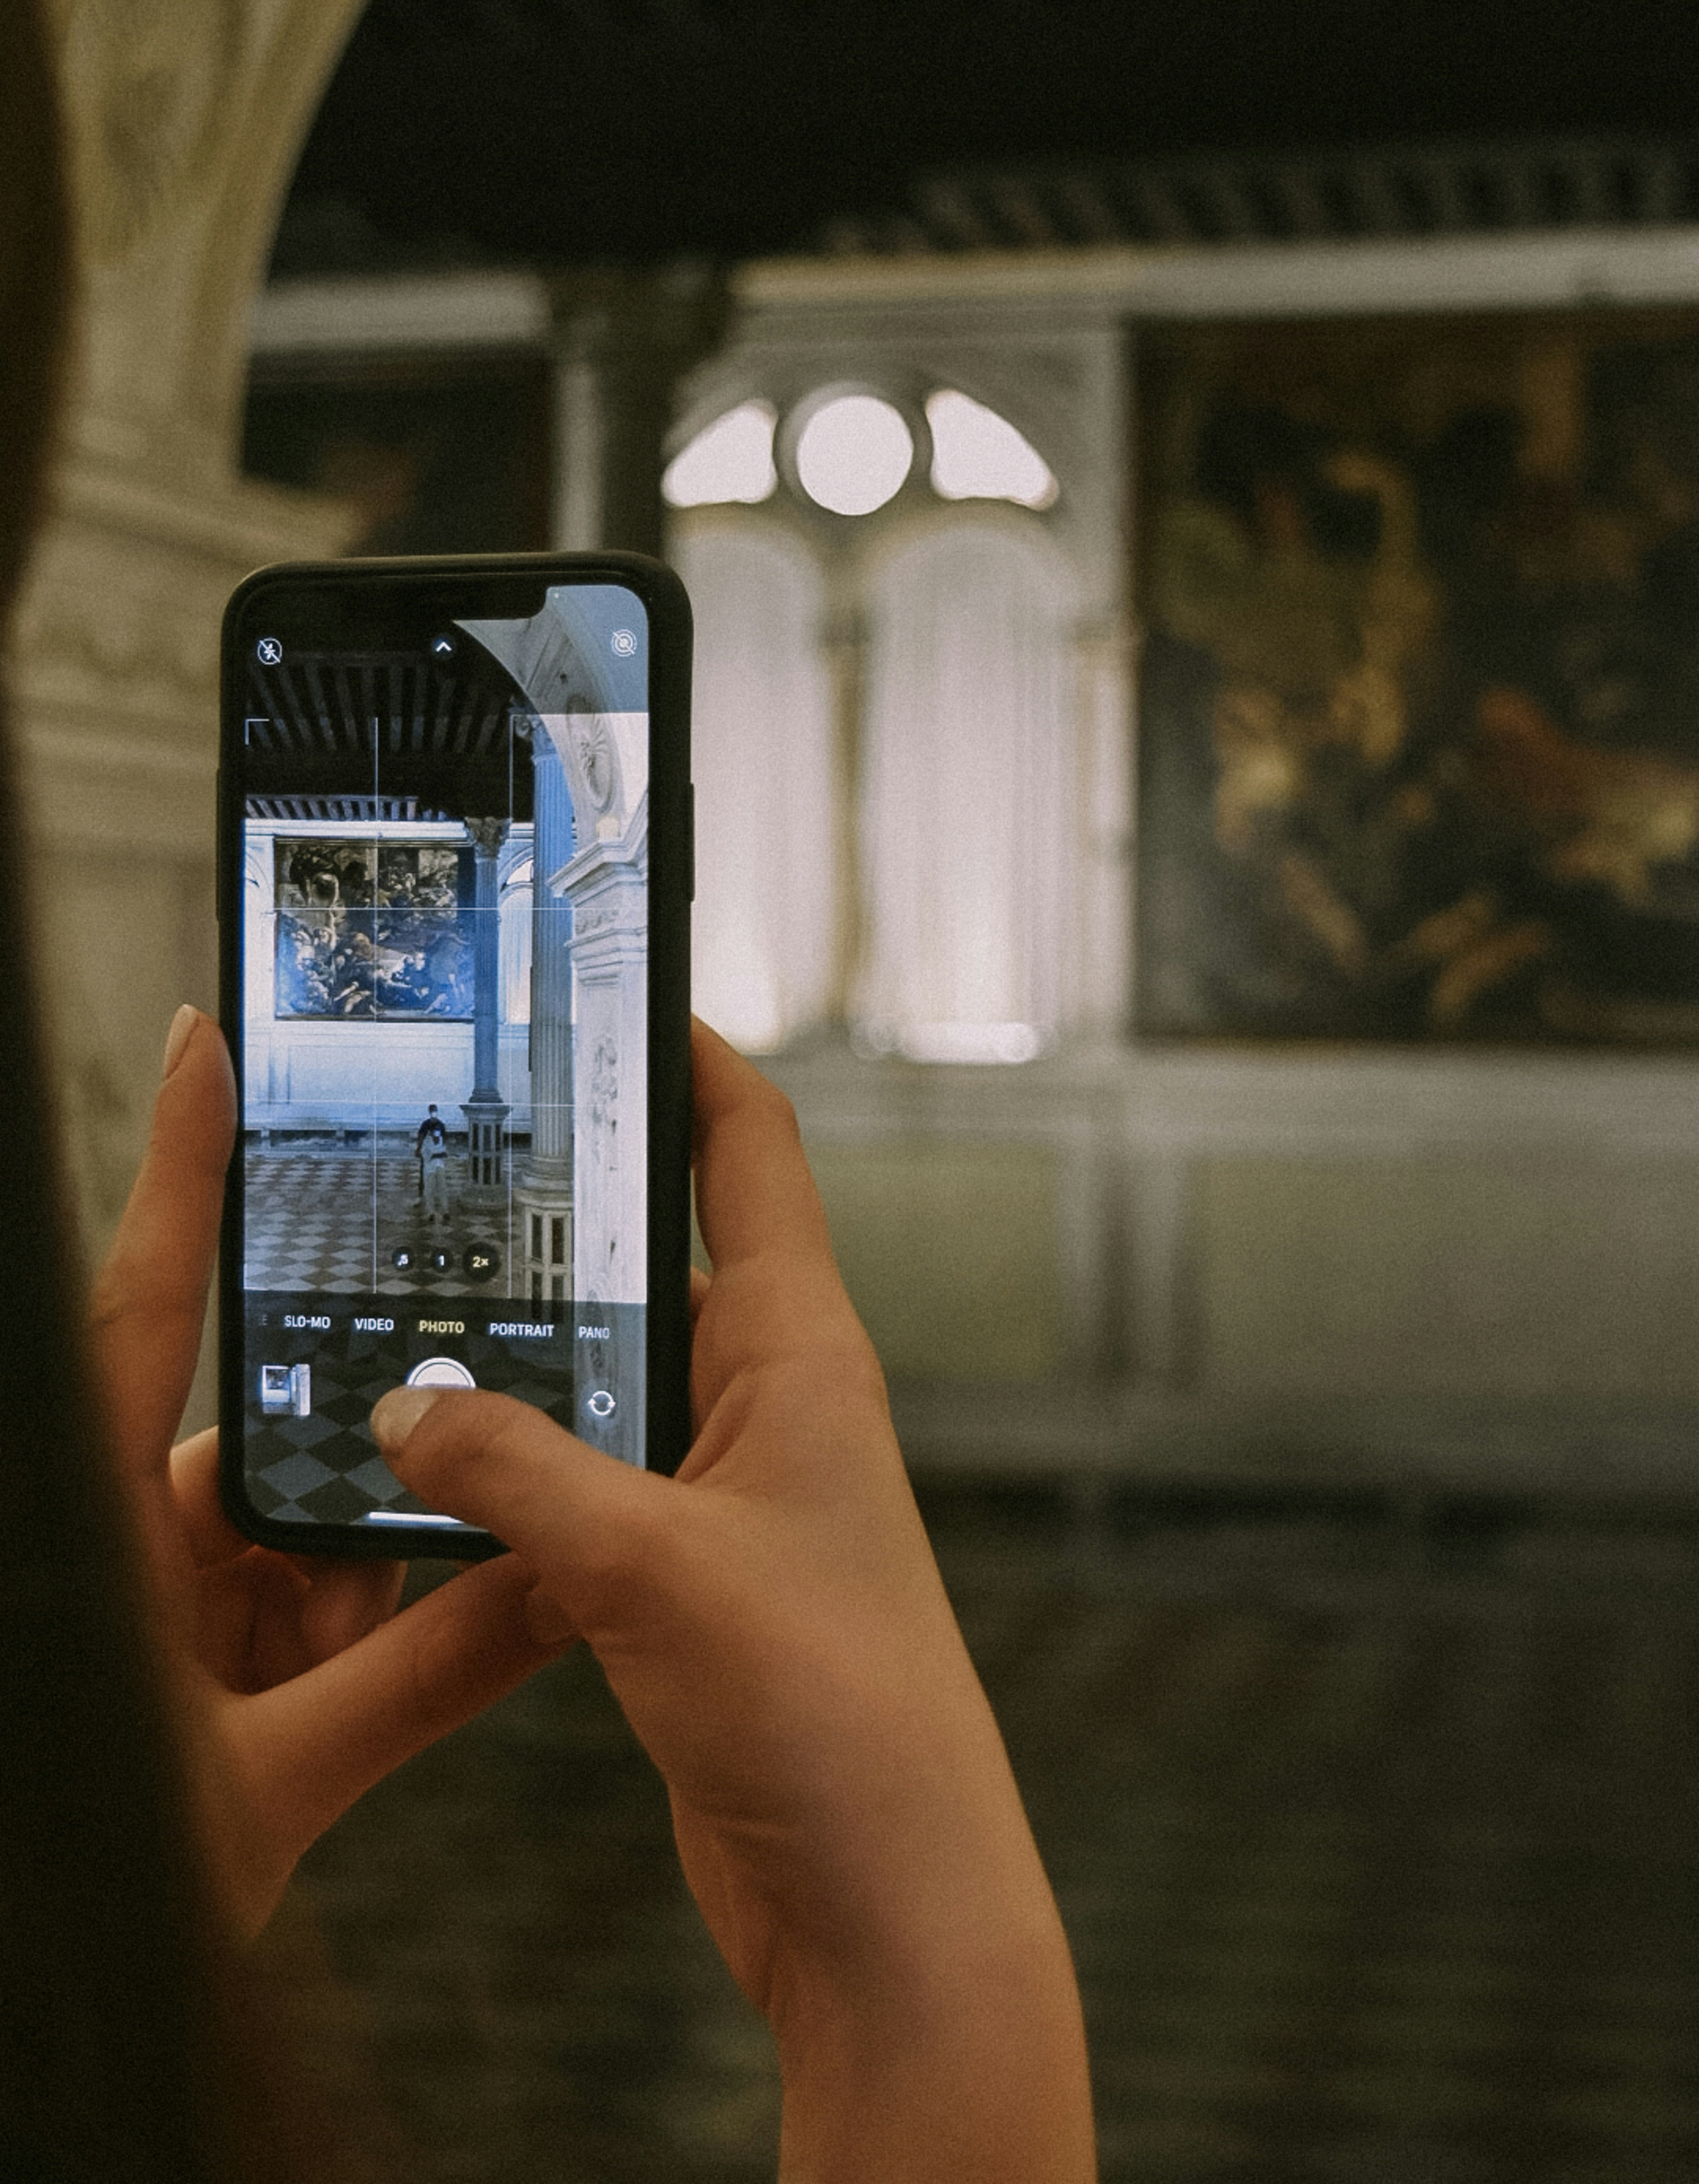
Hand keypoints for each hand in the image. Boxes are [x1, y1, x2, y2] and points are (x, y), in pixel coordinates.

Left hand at [89, 1008, 552, 1937]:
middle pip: (260, 1454)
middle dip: (351, 1508)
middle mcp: (130, 1544)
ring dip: (362, 1598)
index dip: (178, 1172)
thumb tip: (549, 1592)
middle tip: (389, 1570)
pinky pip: (304, 1608)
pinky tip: (411, 1659)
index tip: (213, 1049)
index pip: (142, 1310)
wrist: (30, 2000)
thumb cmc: (82, 1873)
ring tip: (377, 1667)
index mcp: (102, 1532)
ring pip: (299, 1542)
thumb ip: (417, 1684)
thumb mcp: (265, 1788)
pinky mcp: (207, 1662)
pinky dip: (361, 1635)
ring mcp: (167, 1602)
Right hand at [370, 1021, 1094, 2183]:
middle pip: (667, 1259)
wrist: (889, 1900)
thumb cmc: (834, 1719)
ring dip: (531, 1356)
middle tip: (454, 1150)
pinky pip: (592, 1483)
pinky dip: (522, 1469)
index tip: (621, 990)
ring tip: (410, 1307)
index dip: (692, 1061)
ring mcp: (732, 1493)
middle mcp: (773, 1406)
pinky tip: (437, 1469)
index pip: (752, 1155)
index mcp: (804, 1357)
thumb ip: (519, 1475)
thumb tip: (410, 1402)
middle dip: (570, 1212)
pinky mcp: (690, 1577)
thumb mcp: (652, 1568)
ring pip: (613, 1380)